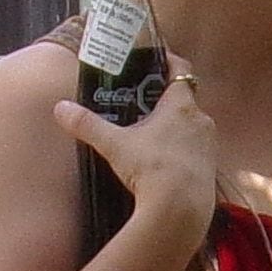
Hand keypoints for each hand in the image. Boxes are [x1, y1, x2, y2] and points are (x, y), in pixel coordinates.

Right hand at [56, 78, 217, 237]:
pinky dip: (182, 149)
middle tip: (143, 103)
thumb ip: (87, 125)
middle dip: (164, 100)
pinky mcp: (211, 168)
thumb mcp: (114, 145)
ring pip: (192, 126)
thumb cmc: (151, 169)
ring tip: (151, 134)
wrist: (180, 210)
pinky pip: (196, 150)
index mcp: (181, 106)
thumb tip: (60, 108)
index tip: (156, 60)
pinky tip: (164, 161)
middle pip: (184, 100)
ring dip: (175, 126)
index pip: (180, 70)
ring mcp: (209, 145)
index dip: (168, 62)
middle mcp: (201, 121)